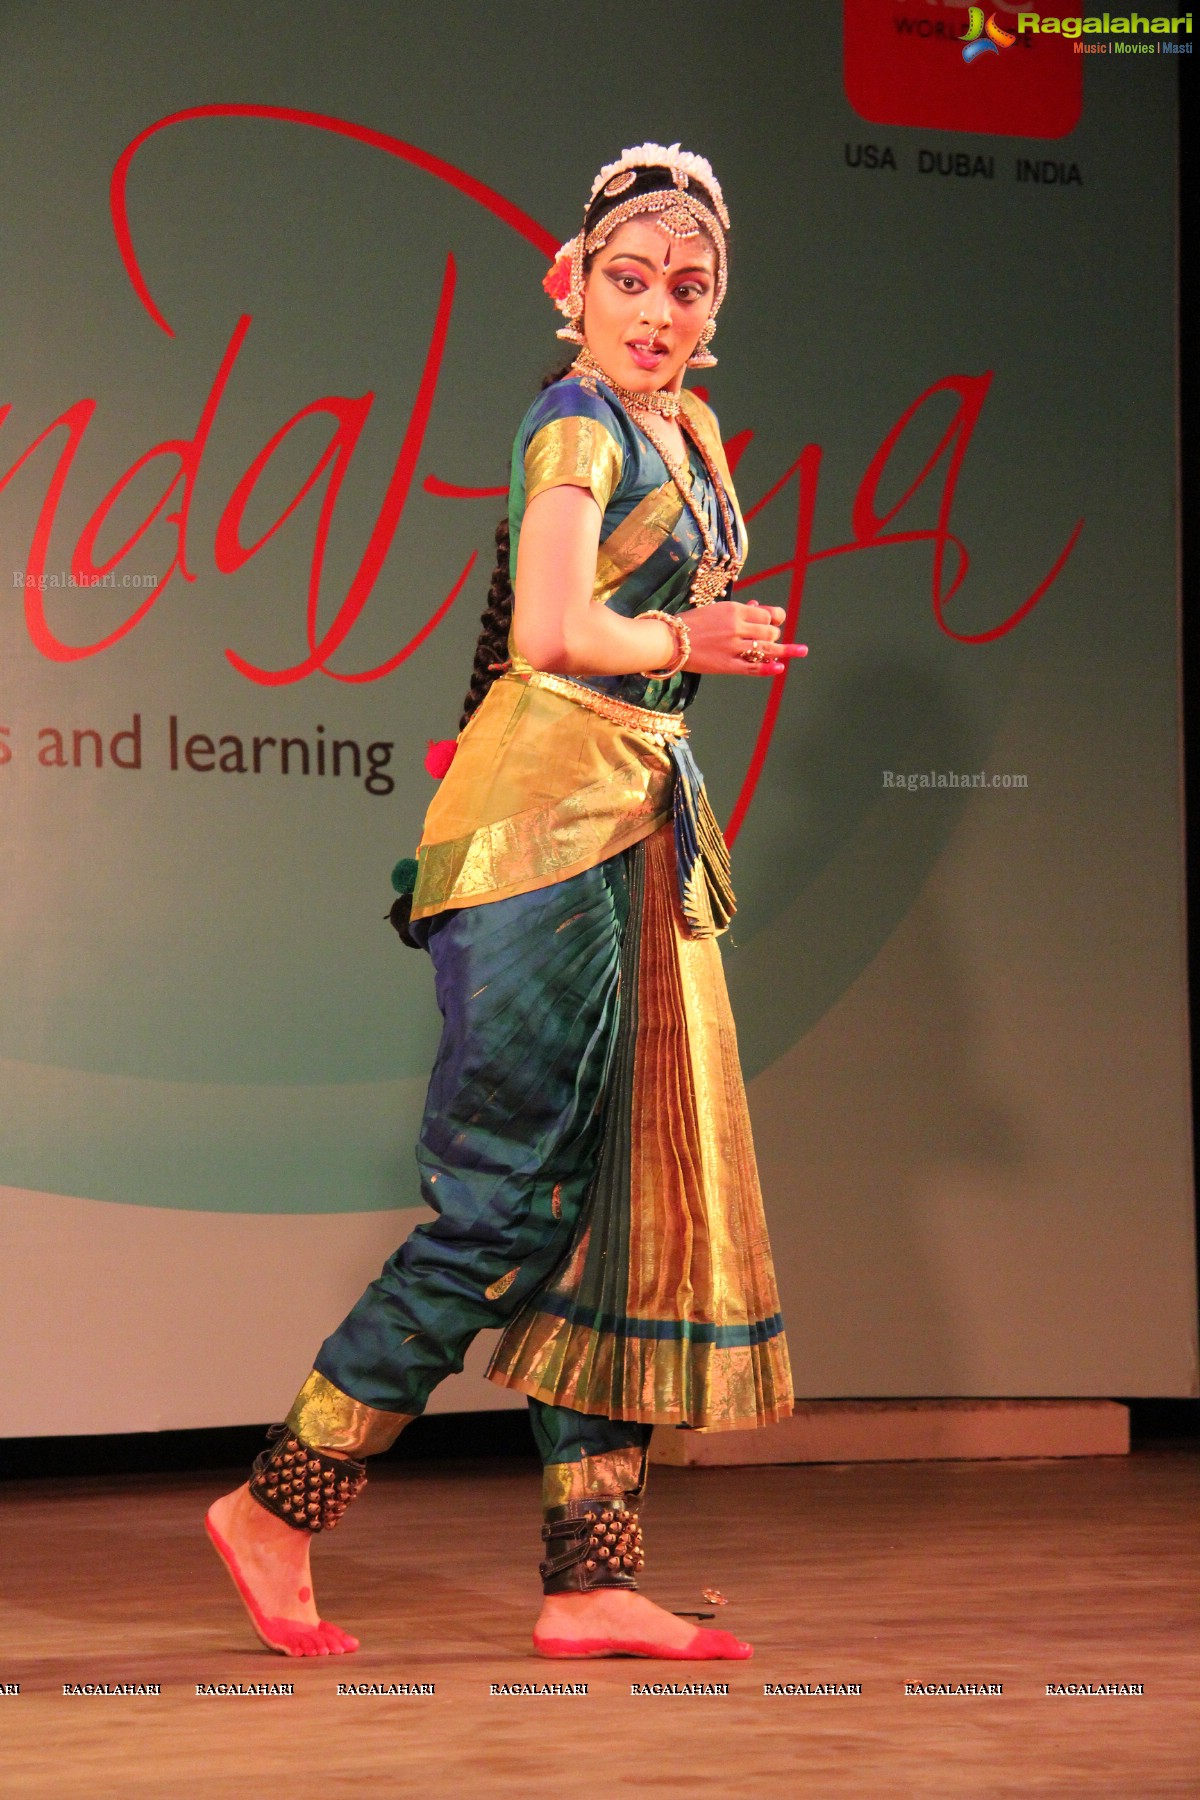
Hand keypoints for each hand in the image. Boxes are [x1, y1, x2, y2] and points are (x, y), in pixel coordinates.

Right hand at [683, 601, 806, 676]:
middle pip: (769, 630)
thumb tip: (759, 606)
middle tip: (766, 639)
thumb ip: (739, 610)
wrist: (669, 640)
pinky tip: (781, 668)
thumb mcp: (716, 610)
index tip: (772, 622)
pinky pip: (753, 667)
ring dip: (783, 649)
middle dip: (772, 634)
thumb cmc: (691, 623)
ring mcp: (733, 647)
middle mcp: (736, 627)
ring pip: (766, 647)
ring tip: (802, 650)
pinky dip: (769, 668)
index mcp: (733, 610)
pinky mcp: (728, 665)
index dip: (772, 618)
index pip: (766, 614)